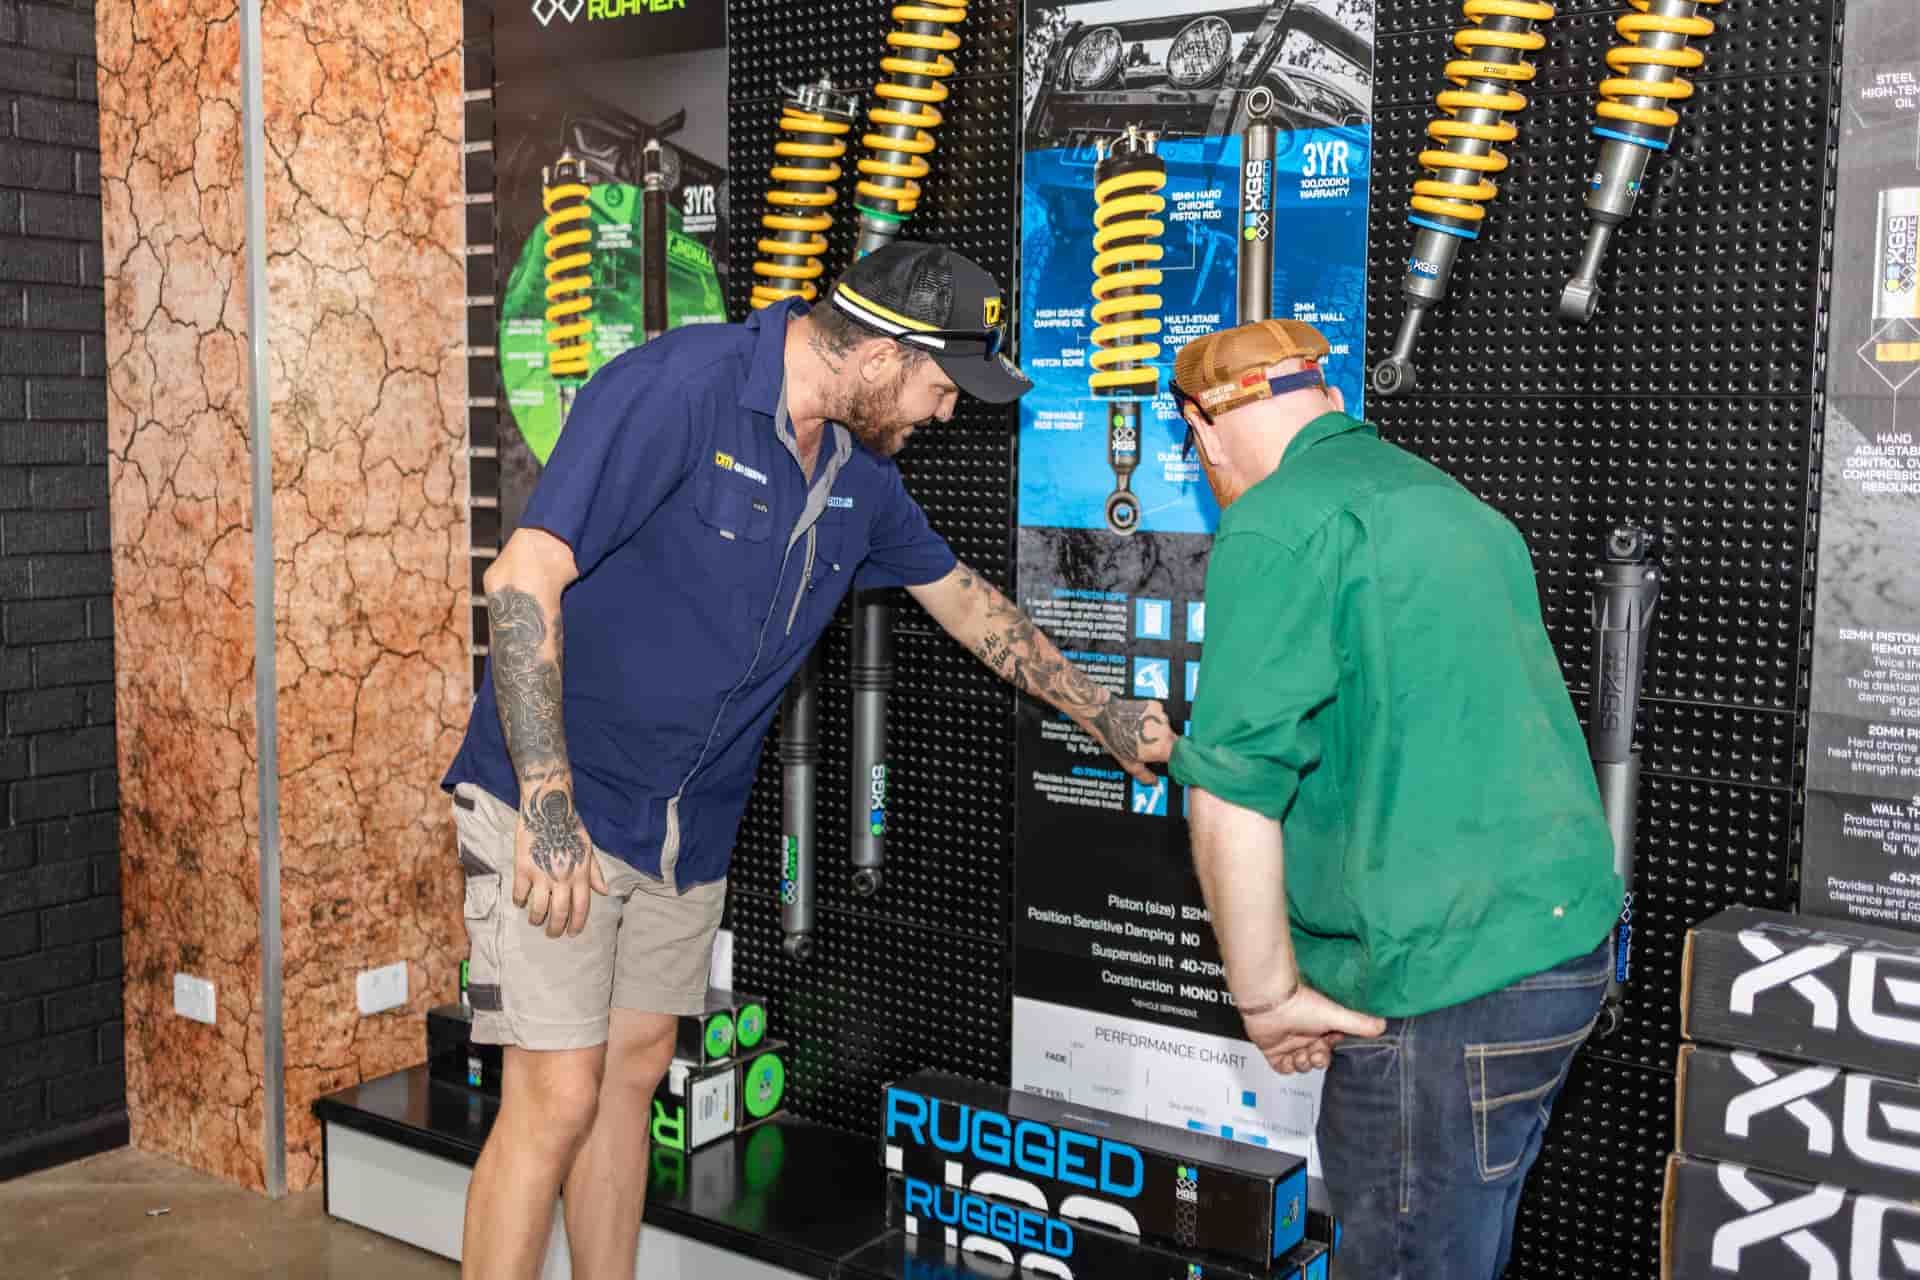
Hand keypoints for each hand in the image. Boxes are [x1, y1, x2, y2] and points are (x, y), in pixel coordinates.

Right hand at [512, 783, 608, 937]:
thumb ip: (594, 872)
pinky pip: (520, 894)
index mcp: (580, 875)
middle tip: (552, 934)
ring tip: (535, 921)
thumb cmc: (570, 828)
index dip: (577, 924)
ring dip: (536, 919)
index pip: (581, 908)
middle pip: (559, 914)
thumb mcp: (588, 849)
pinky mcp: (523, 869)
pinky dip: (519, 901)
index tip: (572, 933)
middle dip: (555, 929)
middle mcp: (562, 878)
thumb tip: (604, 891)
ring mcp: (541, 875)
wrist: (548, 808)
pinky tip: (520, 902)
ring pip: (538, 909)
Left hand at [1087, 696, 1175, 784]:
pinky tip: (1140, 722)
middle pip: (1174, 741)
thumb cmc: (1115, 738)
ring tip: (1141, 733)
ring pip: (1166, 727)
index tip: (1171, 761)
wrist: (1105, 715)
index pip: (1180, 757)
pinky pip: (1160, 715)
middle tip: (1150, 747)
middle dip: (1164, 745)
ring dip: (1158, 731)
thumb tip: (1152, 781)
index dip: (1175, 760)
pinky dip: (1153, 719)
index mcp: (1162, 748)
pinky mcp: (1155, 705)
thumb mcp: (1129, 763)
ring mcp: (1161, 716)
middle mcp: (1165, 731)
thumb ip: (1145, 775)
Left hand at [1239, 979, 1385, 1074]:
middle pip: (1319, 1057)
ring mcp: (1289, 1041)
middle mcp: (1305, 1033)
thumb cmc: (1300, 1003)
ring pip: (1303, 1064)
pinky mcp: (1273, 1049)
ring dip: (1304, 1063)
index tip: (1332, 1046)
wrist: (1270, 1003)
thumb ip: (1359, 1023)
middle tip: (1317, 1053)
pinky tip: (1290, 1058)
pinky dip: (1288, 1067)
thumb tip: (1383, 1025)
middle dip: (1319, 1059)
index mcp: (1320, 1024)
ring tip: (1302, 1054)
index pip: (1332, 1045)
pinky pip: (1282, 1067)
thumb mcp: (1335, 1015)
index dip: (1333, 1050)